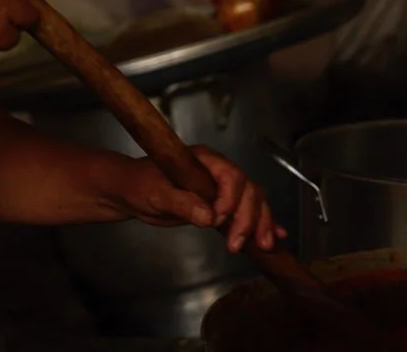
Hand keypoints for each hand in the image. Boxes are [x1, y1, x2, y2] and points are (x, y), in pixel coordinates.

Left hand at [120, 146, 287, 252]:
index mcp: (202, 160)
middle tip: (236, 244)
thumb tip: (208, 217)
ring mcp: (222, 188)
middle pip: (247, 190)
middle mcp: (217, 171)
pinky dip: (263, 223)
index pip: (230, 174)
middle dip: (248, 217)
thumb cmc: (139, 185)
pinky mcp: (222, 205)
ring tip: (261, 246)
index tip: (219, 219)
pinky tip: (275, 236)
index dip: (231, 197)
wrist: (131, 192)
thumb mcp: (155, 194)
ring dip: (260, 223)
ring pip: (253, 201)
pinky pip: (247, 212)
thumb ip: (181, 203)